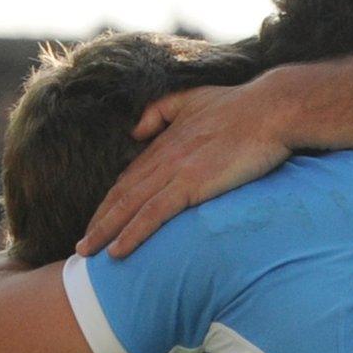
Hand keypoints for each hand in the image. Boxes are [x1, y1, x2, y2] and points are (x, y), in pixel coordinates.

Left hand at [79, 76, 290, 257]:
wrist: (272, 109)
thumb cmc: (242, 105)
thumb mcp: (194, 98)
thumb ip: (162, 110)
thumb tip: (135, 132)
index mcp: (166, 141)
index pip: (129, 177)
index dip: (110, 201)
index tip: (97, 221)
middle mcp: (164, 156)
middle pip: (121, 194)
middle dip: (98, 221)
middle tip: (81, 247)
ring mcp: (176, 170)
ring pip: (129, 206)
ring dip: (104, 232)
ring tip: (87, 254)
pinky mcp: (191, 183)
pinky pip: (154, 213)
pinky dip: (132, 233)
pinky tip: (117, 252)